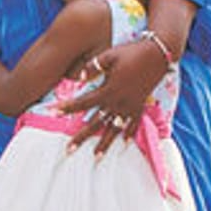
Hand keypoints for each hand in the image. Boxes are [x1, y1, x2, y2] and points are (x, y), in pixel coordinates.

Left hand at [58, 39, 166, 155]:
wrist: (157, 55)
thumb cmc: (131, 52)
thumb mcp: (109, 55)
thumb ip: (93, 67)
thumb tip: (79, 78)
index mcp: (109, 90)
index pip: (84, 102)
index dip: (68, 108)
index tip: (53, 114)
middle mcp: (118, 102)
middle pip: (96, 123)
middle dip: (81, 137)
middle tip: (68, 150)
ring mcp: (130, 106)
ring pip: (114, 129)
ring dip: (105, 143)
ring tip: (96, 157)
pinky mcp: (140, 105)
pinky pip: (134, 124)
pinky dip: (128, 133)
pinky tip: (124, 143)